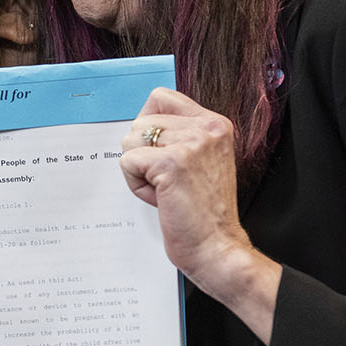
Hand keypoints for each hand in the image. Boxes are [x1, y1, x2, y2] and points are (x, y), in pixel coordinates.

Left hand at [118, 88, 279, 330]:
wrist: (217, 248)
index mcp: (215, 124)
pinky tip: (160, 199)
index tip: (160, 154)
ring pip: (131, 141)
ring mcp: (191, 143)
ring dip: (139, 171)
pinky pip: (128, 162)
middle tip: (169, 182)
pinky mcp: (172, 163)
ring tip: (166, 191)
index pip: (161, 97)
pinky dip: (136, 185)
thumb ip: (181, 137)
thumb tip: (142, 124)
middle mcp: (207, 128)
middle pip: (141, 121)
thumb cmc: (204, 213)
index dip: (149, 126)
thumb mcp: (202, 161)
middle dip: (144, 154)